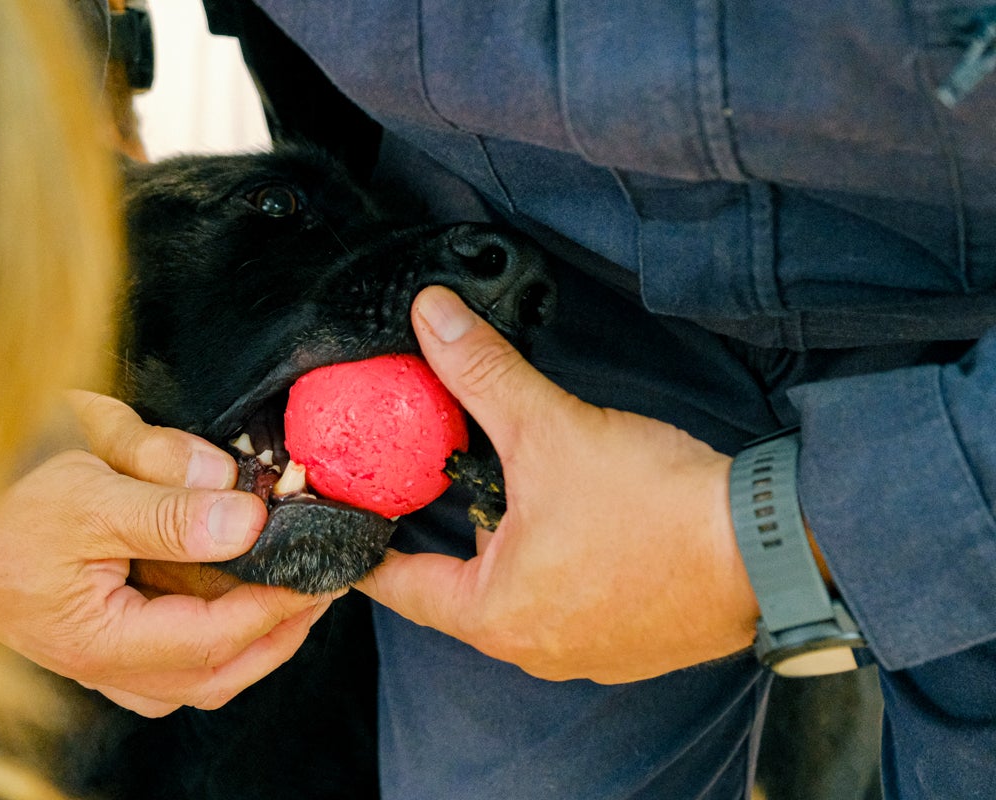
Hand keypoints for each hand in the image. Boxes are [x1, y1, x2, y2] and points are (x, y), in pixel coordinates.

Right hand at [0, 391, 336, 715]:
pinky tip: (246, 596)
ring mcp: (97, 661)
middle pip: (214, 676)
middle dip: (281, 633)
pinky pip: (178, 663)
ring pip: (199, 678)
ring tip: (299, 587)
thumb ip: (166, 502)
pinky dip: (224, 638)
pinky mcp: (102, 645)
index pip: (208, 642)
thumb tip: (246, 521)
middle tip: (328, 584)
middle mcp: (94, 665)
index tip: (323, 571)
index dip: (276, 608)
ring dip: (258, 640)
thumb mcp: (85, 474)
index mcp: (87, 635)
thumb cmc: (0, 484)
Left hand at [354, 287, 760, 683]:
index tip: (351, 531)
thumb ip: (483, 373)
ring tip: (517, 494)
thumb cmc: (657, 507)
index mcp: (495, 614)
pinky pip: (572, 603)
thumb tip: (433, 316)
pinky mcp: (634, 646)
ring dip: (513, 549)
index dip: (370, 553)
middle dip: (451, 535)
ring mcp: (588, 654)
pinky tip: (583, 523)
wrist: (774, 548)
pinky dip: (563, 566)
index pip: (402, 588)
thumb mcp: (551, 430)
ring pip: (521, 595)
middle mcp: (534, 648)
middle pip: (462, 588)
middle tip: (438, 484)